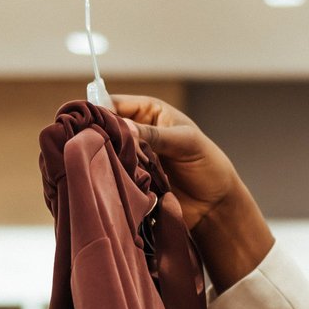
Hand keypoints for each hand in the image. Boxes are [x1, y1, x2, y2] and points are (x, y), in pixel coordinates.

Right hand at [110, 94, 245, 230]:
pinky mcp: (130, 179)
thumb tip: (124, 127)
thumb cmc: (209, 165)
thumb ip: (156, 135)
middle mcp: (136, 131)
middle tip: (101, 149)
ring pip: (106, 153)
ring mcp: (131, 156)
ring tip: (113, 168)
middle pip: (104, 128)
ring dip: (107, 160)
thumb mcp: (186, 143)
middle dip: (100, 138)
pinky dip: (111, 178)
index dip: (100, 112)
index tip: (92, 125)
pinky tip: (116, 183)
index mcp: (148, 111)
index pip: (112, 103)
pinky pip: (112, 175)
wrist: (215, 204)